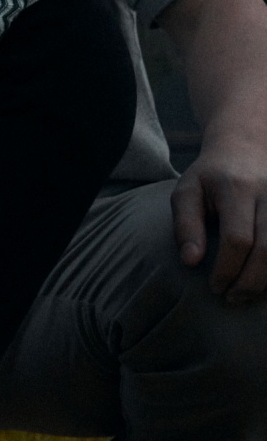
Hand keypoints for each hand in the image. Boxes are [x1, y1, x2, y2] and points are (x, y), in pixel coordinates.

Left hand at [173, 128, 266, 303]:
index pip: (238, 239)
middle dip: (250, 282)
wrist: (246, 146)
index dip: (227, 269)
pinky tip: (264, 283)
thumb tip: (190, 262)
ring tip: (246, 295)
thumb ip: (186, 225)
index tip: (213, 287)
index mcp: (237, 188)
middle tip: (231, 298)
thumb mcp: (187, 191)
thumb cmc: (211, 175)